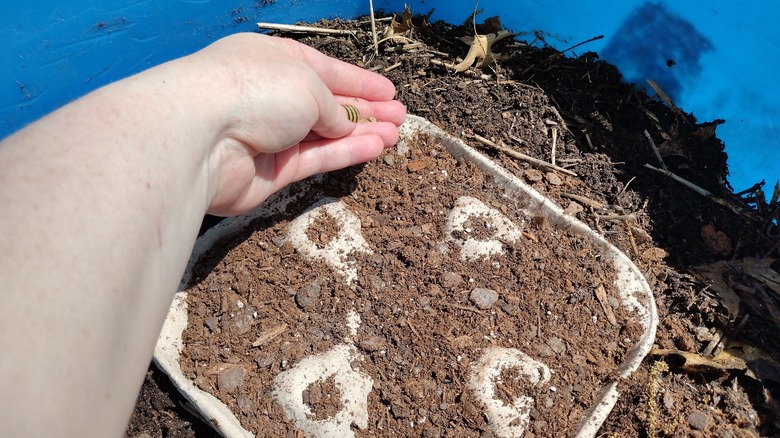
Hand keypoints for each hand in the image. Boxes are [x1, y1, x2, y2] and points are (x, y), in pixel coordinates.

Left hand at [197, 34, 405, 215]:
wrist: (201, 137)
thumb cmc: (255, 90)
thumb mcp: (307, 84)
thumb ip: (333, 106)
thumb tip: (344, 126)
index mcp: (272, 60)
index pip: (323, 69)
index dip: (358, 81)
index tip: (388, 92)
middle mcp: (270, 96)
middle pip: (325, 103)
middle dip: (364, 110)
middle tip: (399, 117)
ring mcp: (269, 136)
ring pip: (324, 134)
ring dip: (360, 133)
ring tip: (395, 135)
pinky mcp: (270, 172)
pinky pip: (315, 159)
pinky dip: (345, 153)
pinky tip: (374, 148)